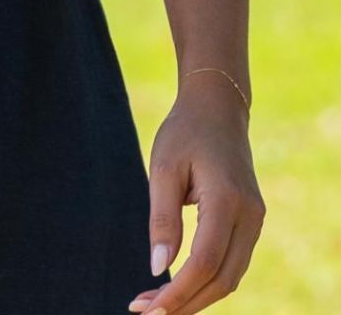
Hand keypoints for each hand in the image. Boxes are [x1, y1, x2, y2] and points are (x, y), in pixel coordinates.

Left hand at [127, 76, 264, 314]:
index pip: (206, 262)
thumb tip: (158, 269)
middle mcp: (250, 216)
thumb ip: (162, 219)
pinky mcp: (252, 223)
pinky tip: (179, 286)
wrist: (217, 108)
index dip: (179, 292)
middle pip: (222, 280)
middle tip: (145, 312)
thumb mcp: (164, 167)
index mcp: (228, 200)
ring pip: (230, 277)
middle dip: (185, 303)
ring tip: (156, 304)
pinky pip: (232, 264)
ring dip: (196, 297)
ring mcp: (256, 221)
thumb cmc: (185, 132)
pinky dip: (207, 281)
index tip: (150, 309)